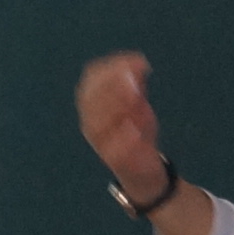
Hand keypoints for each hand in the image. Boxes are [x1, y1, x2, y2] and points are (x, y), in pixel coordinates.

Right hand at [74, 52, 168, 191]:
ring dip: (116, 105)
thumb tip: (137, 63)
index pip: (92, 79)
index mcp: (93, 106)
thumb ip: (135, 86)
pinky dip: (123, 137)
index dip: (113, 67)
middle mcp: (91, 123)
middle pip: (91, 99)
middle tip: (138, 76)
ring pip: (98, 122)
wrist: (142, 174)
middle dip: (114, 83)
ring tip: (137, 95)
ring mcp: (101, 143)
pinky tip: (134, 128)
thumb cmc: (136, 135)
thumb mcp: (137, 106)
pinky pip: (114, 148)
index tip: (139, 60)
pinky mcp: (115, 161)